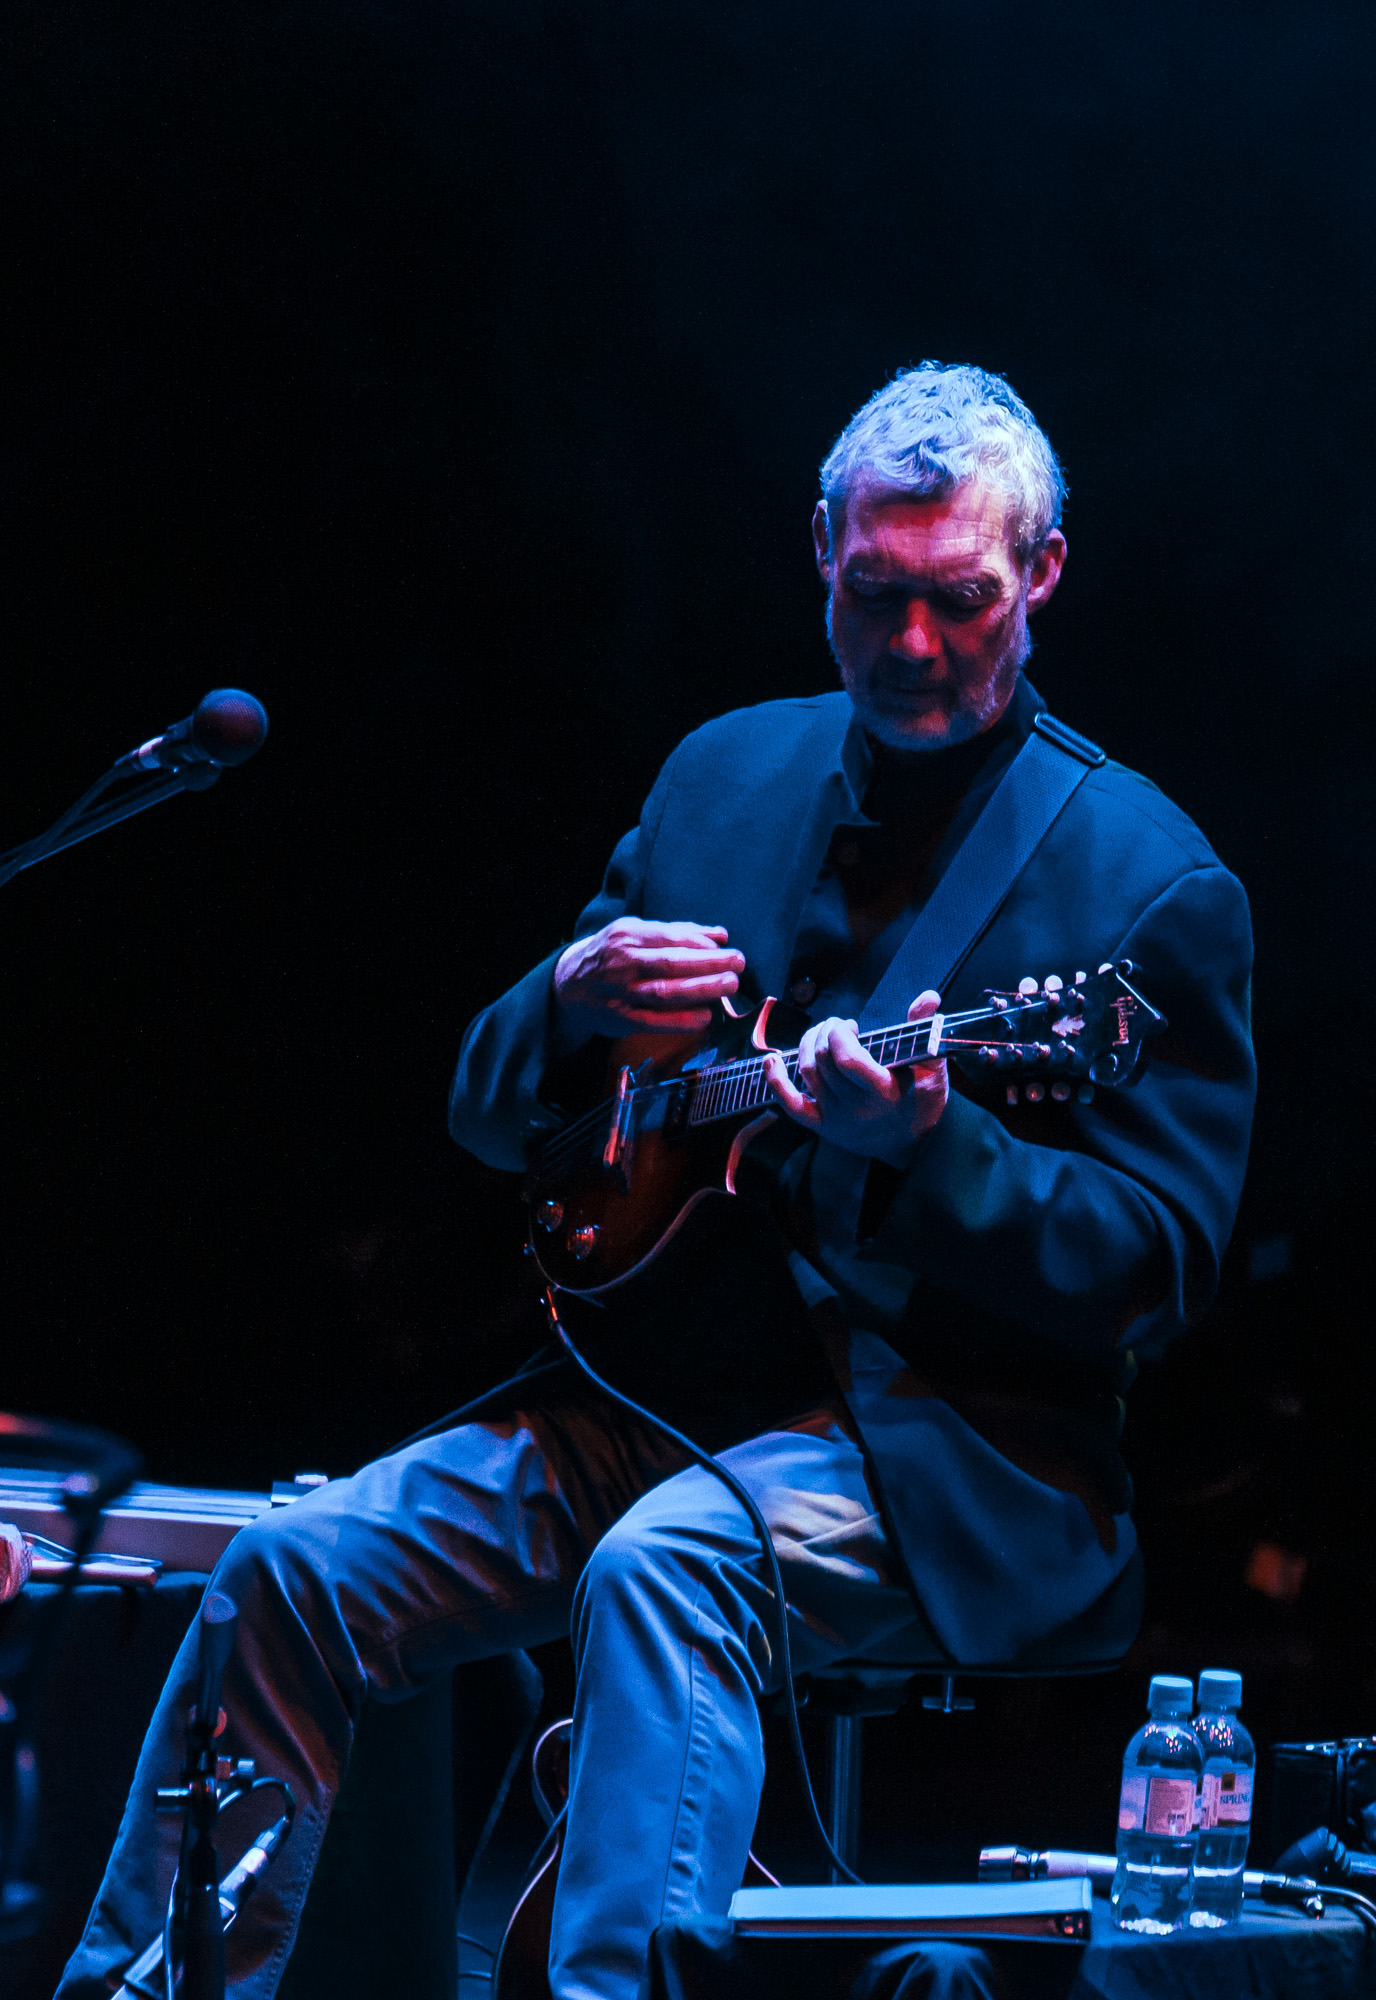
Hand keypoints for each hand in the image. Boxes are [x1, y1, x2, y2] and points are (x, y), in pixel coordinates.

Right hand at [552, 918, 745, 1046]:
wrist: (568, 982)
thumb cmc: (612, 953)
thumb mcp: (636, 933)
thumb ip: (678, 932)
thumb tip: (720, 935)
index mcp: (628, 935)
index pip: (671, 938)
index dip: (703, 944)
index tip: (729, 949)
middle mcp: (622, 962)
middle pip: (671, 963)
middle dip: (709, 964)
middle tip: (738, 965)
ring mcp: (620, 992)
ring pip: (664, 991)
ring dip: (700, 989)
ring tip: (728, 986)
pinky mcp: (620, 1018)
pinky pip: (653, 1021)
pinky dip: (680, 1020)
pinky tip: (704, 1018)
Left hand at [763, 989, 947, 1163]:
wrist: (916, 1146)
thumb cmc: (925, 1102)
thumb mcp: (932, 1066)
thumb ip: (925, 1030)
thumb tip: (928, 996)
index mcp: (882, 1091)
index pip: (846, 1059)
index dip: (839, 1033)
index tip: (850, 1025)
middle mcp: (855, 1107)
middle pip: (823, 1059)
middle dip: (826, 1031)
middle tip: (838, 1025)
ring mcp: (835, 1118)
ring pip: (807, 1072)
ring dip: (808, 1043)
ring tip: (821, 1034)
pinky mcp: (822, 1126)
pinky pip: (791, 1104)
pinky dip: (776, 1081)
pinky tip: (772, 1060)